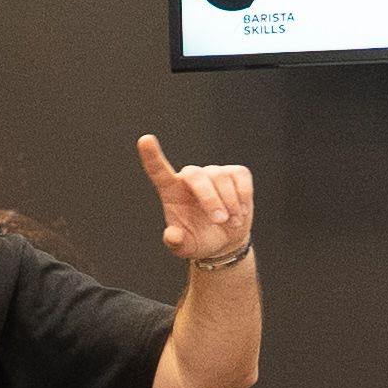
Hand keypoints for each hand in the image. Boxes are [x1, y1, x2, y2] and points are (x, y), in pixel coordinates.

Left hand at [137, 134, 254, 264]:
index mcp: (171, 191)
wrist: (225, 240)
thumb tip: (172, 235)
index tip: (145, 140)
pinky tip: (241, 211)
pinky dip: (243, 196)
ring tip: (232, 223)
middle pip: (196, 176)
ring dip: (229, 203)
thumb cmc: (199, 240)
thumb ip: (176, 243)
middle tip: (219, 221)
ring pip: (220, 177)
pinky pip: (240, 177)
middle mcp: (190, 178)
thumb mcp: (185, 247)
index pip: (158, 170)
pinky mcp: (235, 173)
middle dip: (209, 199)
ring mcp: (213, 173)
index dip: (151, 155)